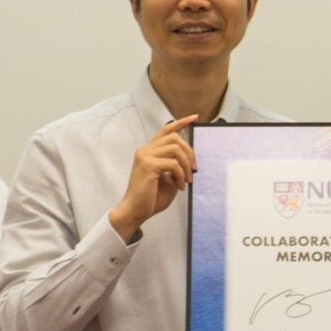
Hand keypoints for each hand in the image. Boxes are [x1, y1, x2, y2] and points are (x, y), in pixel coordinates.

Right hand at [108, 116, 198, 242]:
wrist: (135, 211)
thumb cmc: (150, 198)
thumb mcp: (168, 178)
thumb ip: (176, 165)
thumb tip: (191, 157)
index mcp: (149, 151)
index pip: (166, 130)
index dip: (181, 122)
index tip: (195, 118)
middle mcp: (145, 150)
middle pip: (175, 137)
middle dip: (190, 152)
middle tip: (193, 170)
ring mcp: (145, 156)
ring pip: (176, 149)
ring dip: (186, 166)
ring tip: (186, 181)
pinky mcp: (148, 165)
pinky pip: (173, 164)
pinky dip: (181, 176)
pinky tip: (179, 186)